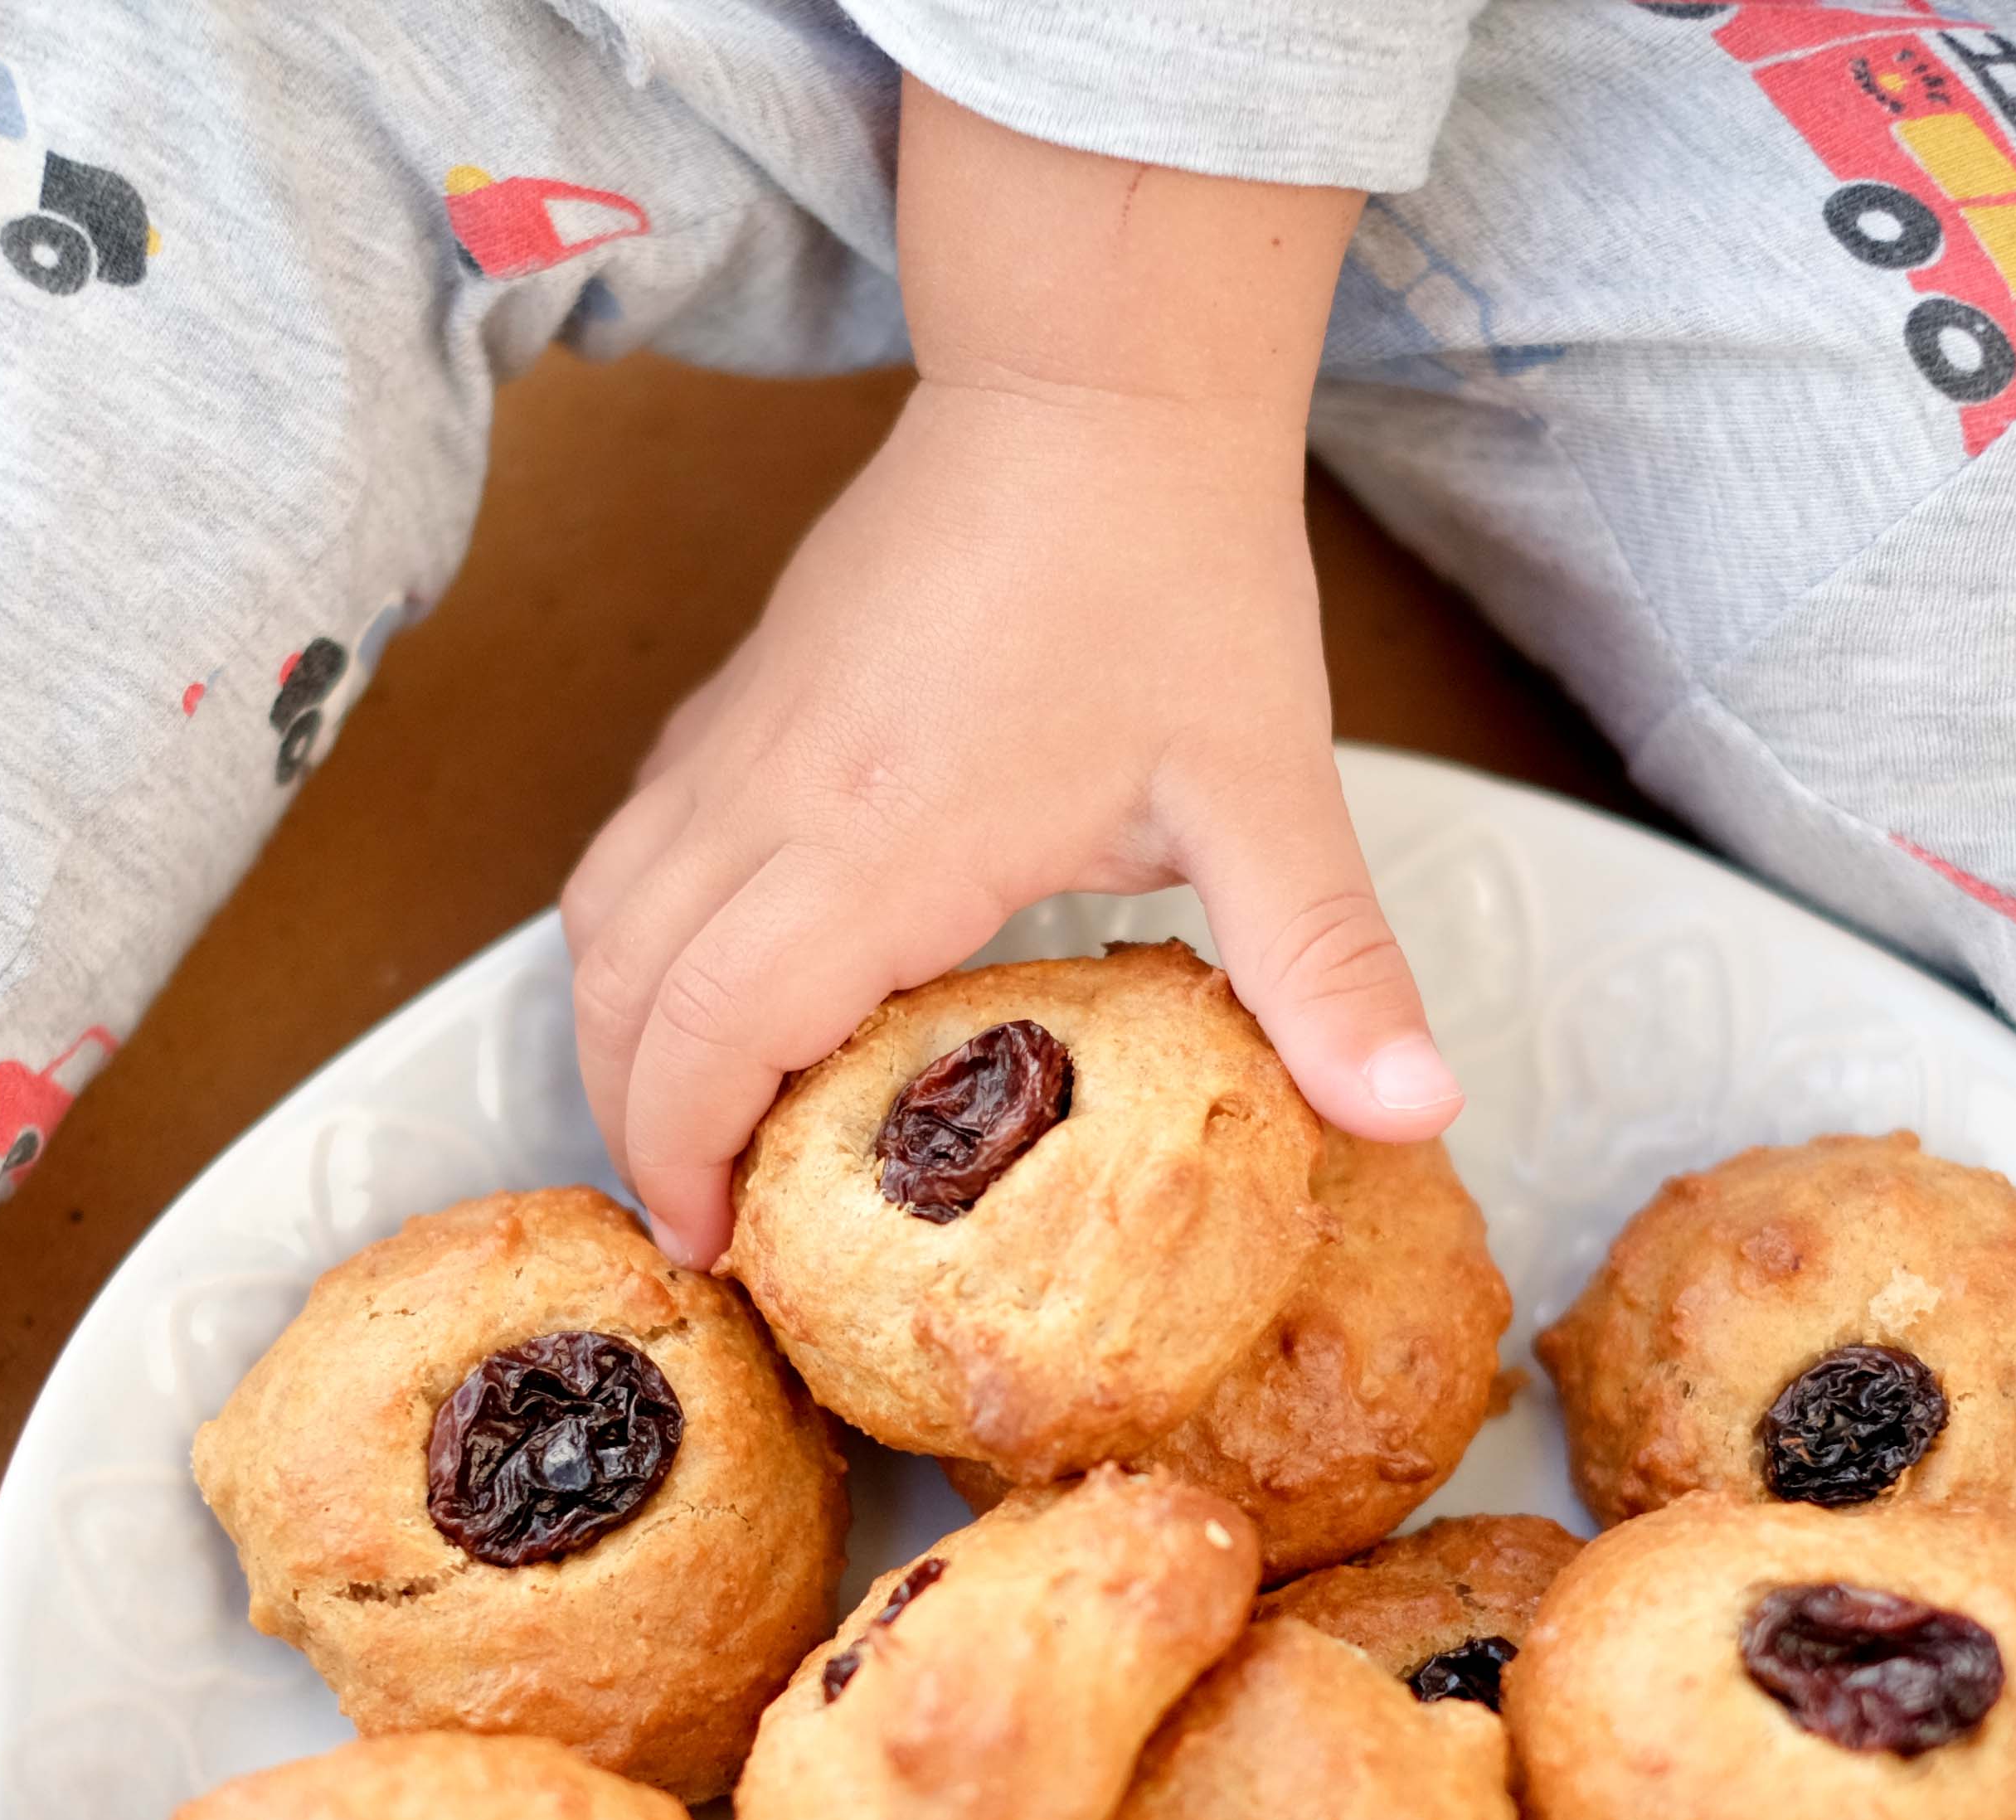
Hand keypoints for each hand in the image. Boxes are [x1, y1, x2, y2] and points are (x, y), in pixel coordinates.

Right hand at [562, 91, 1460, 1267]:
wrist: (1094, 377)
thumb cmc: (1170, 568)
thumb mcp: (1265, 789)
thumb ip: (1326, 966)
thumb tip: (1414, 1109)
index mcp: (881, 838)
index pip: (714, 1032)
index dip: (689, 1156)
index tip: (721, 1246)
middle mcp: (774, 790)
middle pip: (621, 989)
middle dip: (633, 1123)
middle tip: (702, 1218)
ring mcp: (741, 735)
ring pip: (602, 911)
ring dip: (620, 1034)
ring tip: (688, 1126)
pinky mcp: (743, 697)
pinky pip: (636, 842)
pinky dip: (641, 941)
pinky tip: (712, 982)